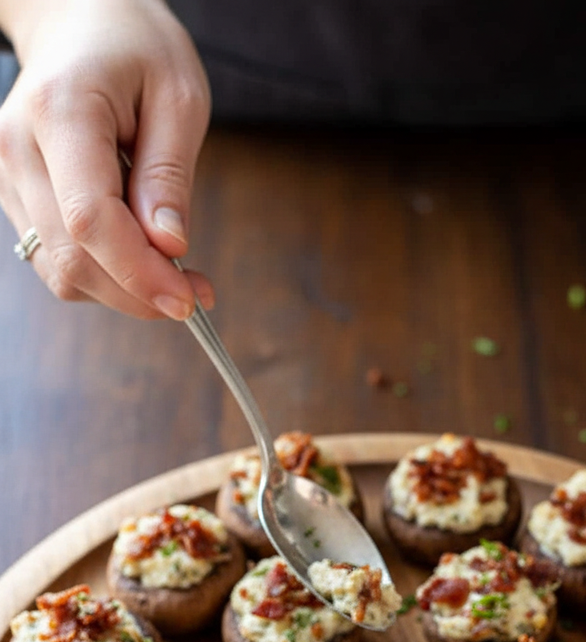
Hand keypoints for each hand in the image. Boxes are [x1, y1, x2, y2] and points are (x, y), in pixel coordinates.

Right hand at [0, 0, 213, 317]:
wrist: (79, 22)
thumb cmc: (136, 49)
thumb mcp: (178, 97)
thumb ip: (169, 175)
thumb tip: (168, 246)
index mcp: (60, 111)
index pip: (90, 219)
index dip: (139, 273)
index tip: (189, 299)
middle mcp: (17, 147)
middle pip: (73, 258)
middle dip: (139, 292)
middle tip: (197, 293)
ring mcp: (7, 175)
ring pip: (62, 271)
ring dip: (123, 290)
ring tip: (174, 273)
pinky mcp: (14, 196)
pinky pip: (58, 261)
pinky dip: (104, 274)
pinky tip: (140, 255)